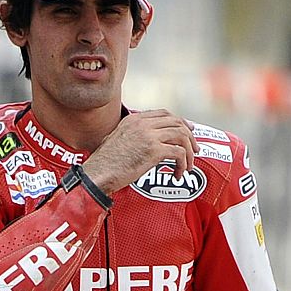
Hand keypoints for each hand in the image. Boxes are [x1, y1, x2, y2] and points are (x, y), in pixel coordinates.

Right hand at [83, 109, 197, 194]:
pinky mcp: (154, 151)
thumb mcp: (114, 142)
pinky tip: (178, 174)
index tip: (188, 132)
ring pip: (182, 136)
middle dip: (190, 136)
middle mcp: (143, 124)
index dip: (180, 122)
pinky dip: (183, 164)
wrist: (96, 175)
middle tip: (194, 151)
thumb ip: (129, 138)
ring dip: (189, 152)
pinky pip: (179, 153)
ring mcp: (149, 135)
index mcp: (134, 120)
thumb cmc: (102, 166)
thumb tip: (140, 147)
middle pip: (177, 122)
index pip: (165, 114)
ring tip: (188, 166)